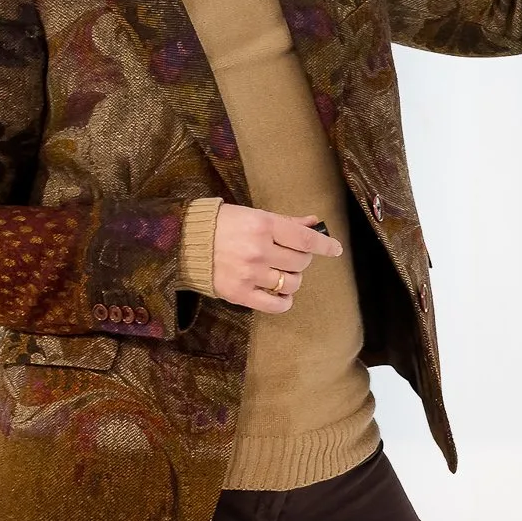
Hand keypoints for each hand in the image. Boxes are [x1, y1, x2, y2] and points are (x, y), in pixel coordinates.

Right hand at [212, 203, 341, 313]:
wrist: (185, 242)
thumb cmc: (221, 224)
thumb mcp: (253, 215)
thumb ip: (285, 222)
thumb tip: (313, 223)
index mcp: (263, 225)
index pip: (305, 239)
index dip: (325, 245)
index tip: (336, 249)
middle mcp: (259, 250)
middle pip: (300, 262)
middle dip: (302, 259)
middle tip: (291, 255)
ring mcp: (250, 274)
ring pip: (291, 283)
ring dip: (292, 279)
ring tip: (281, 273)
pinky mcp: (240, 293)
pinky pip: (275, 305)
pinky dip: (283, 300)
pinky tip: (279, 293)